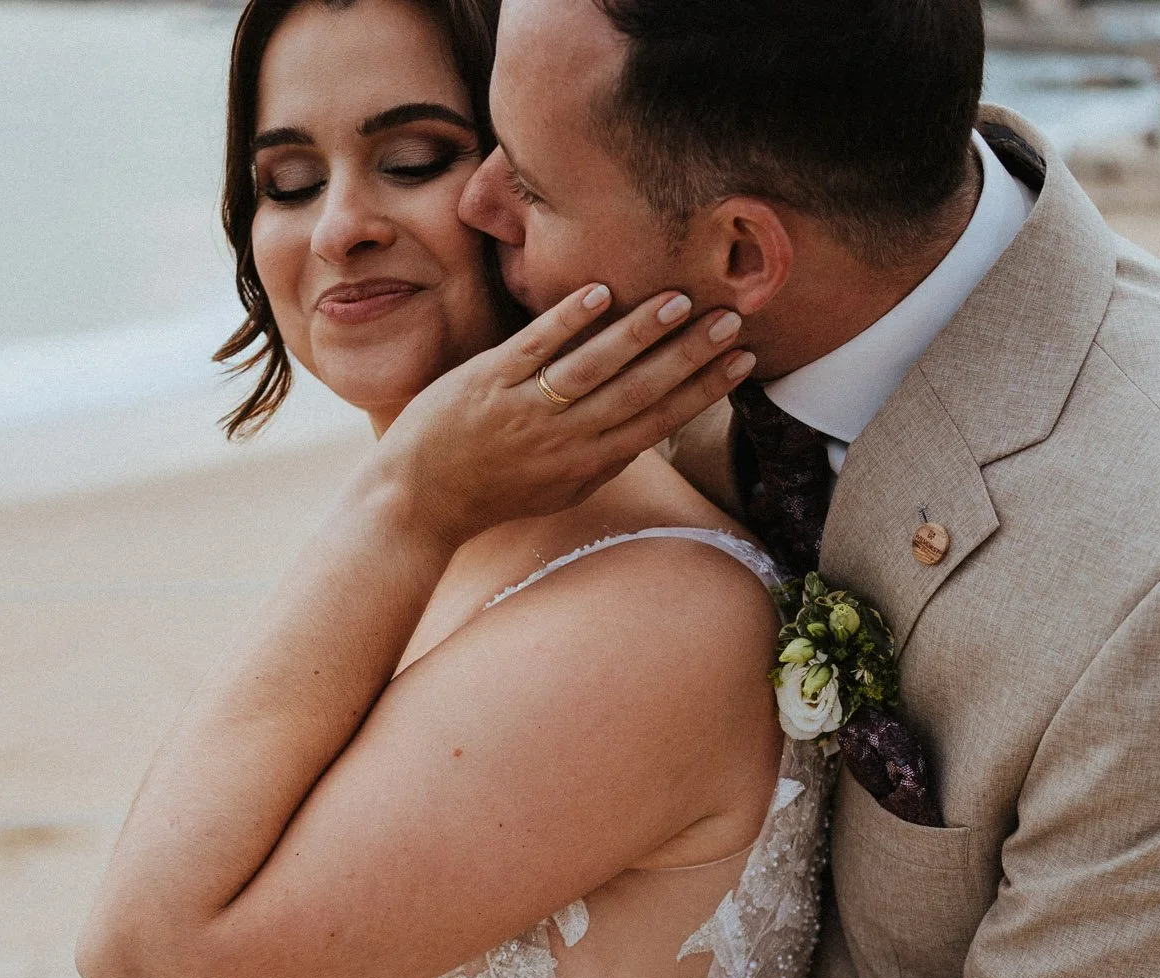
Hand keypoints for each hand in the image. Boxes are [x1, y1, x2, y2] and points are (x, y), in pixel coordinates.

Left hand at [371, 283, 754, 550]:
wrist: (418, 502)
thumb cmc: (493, 492)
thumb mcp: (558, 488)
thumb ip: (602, 459)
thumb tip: (650, 428)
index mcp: (588, 462)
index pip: (659, 421)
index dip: (704, 390)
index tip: (742, 359)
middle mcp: (564, 438)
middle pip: (638, 391)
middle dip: (689, 355)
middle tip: (729, 320)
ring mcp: (525, 409)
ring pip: (593, 367)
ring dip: (638, 333)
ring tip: (678, 301)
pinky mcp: (486, 383)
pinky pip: (533, 348)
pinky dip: (567, 321)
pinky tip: (599, 292)